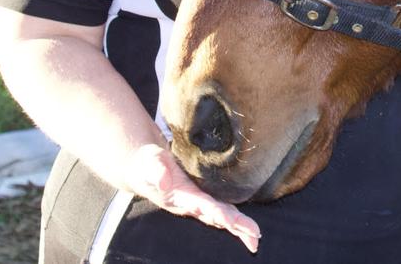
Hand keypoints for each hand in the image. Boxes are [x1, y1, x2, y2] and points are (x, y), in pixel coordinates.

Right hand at [125, 144, 260, 251]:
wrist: (144, 168)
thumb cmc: (148, 164)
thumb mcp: (150, 162)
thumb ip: (156, 171)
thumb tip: (163, 181)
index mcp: (180, 195)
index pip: (201, 204)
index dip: (216, 212)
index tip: (230, 220)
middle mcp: (191, 203)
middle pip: (217, 215)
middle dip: (236, 226)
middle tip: (255, 236)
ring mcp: (196, 202)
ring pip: (221, 215)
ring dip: (238, 227)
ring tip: (256, 237)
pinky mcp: (200, 198)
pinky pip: (220, 209)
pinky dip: (233, 219)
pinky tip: (245, 226)